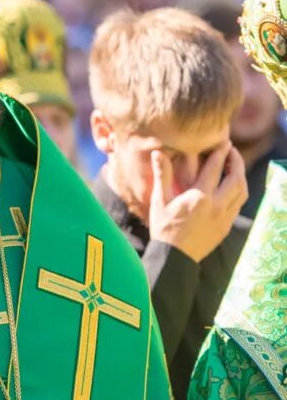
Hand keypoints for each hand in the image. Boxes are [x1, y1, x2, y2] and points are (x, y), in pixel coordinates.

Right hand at [148, 142, 247, 262]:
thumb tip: (158, 152)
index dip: (221, 153)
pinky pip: (238, 205)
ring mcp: (223, 217)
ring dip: (240, 176)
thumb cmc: (164, 227)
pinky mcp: (226, 227)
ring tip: (234, 168)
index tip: (225, 142)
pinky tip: (231, 188)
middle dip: (236, 162)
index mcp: (199, 197)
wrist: (174, 257)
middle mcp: (216, 206)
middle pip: (236, 178)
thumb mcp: (160, 200)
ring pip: (241, 192)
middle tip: (232, 152)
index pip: (215, 169)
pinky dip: (239, 192)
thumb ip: (162, 174)